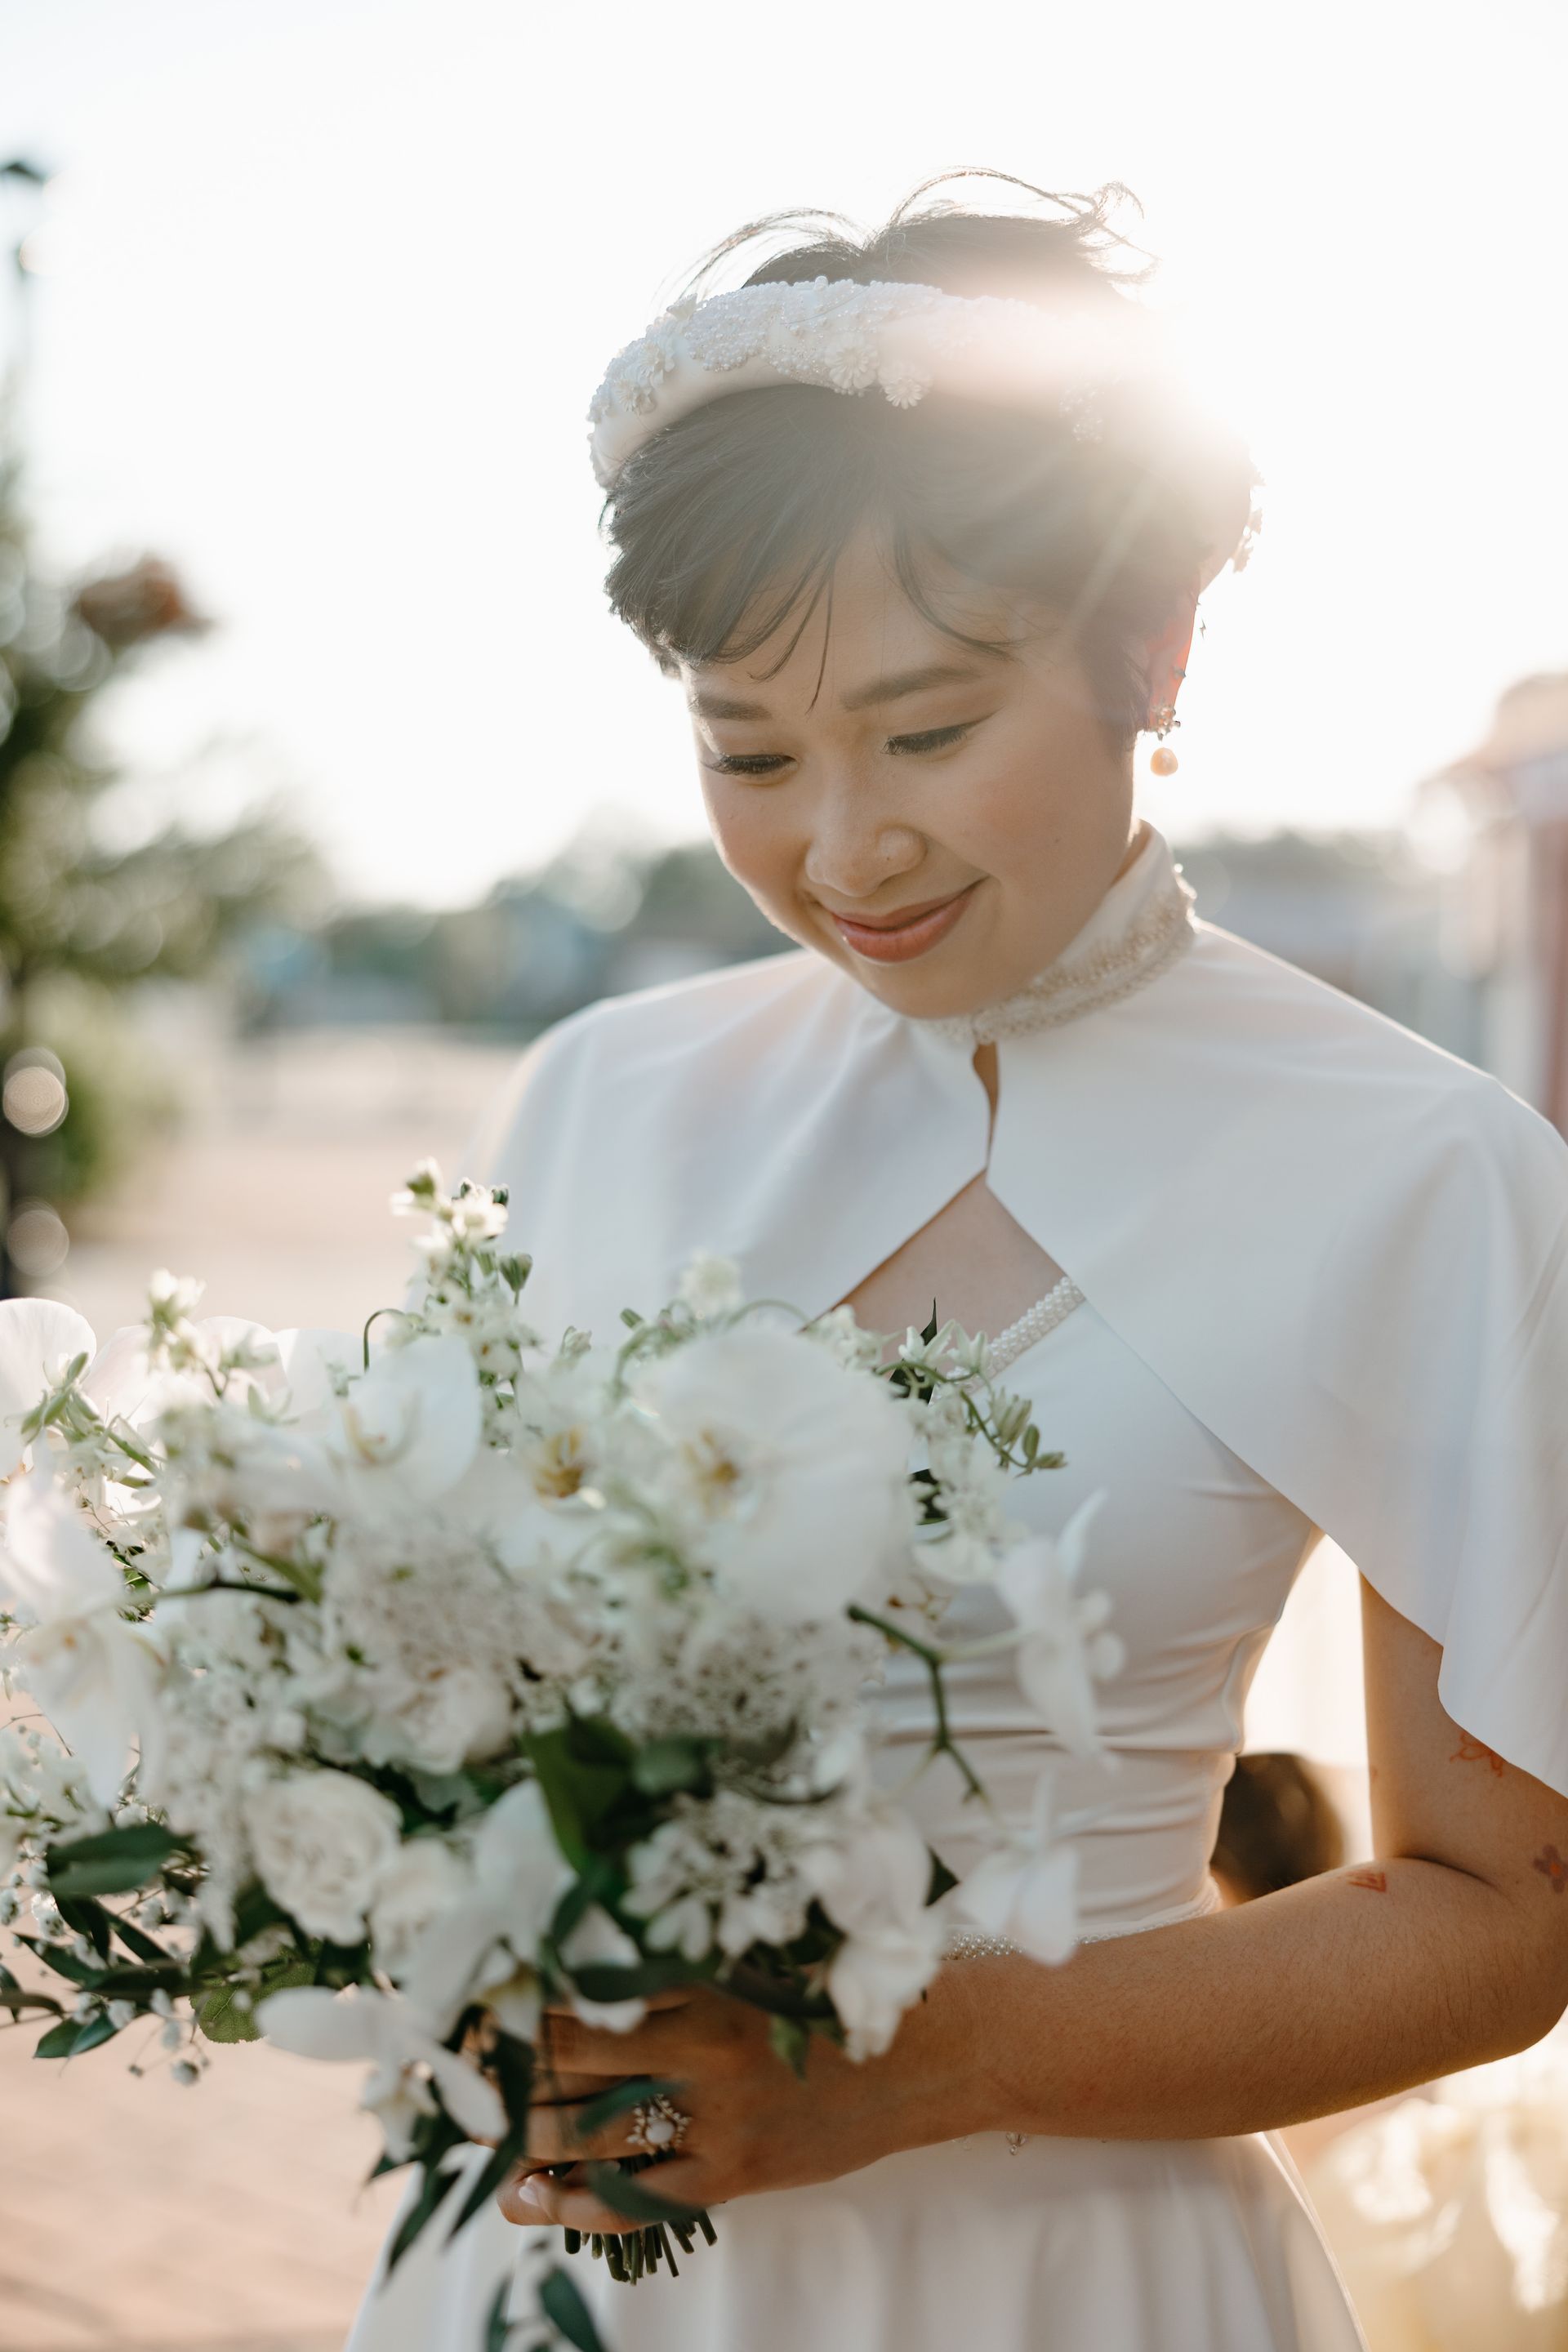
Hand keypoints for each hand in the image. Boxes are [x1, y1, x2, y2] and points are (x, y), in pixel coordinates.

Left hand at [496, 1974, 992, 2235]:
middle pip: (570, 2056)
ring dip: (522, 2131)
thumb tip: (591, 1940)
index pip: (583, 1984)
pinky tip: (532, 2195)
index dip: (521, 1991)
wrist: (938, 2046)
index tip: (476, 1987)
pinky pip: (638, 2199)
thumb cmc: (845, 1981)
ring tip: (479, 2126)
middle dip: (504, 2060)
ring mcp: (720, 2117)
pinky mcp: (738, 2172)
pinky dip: (576, 2203)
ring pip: (589, 2131)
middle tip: (456, 2056)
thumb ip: (686, 1950)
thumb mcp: (763, 1946)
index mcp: (706, 1975)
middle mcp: (704, 2046)